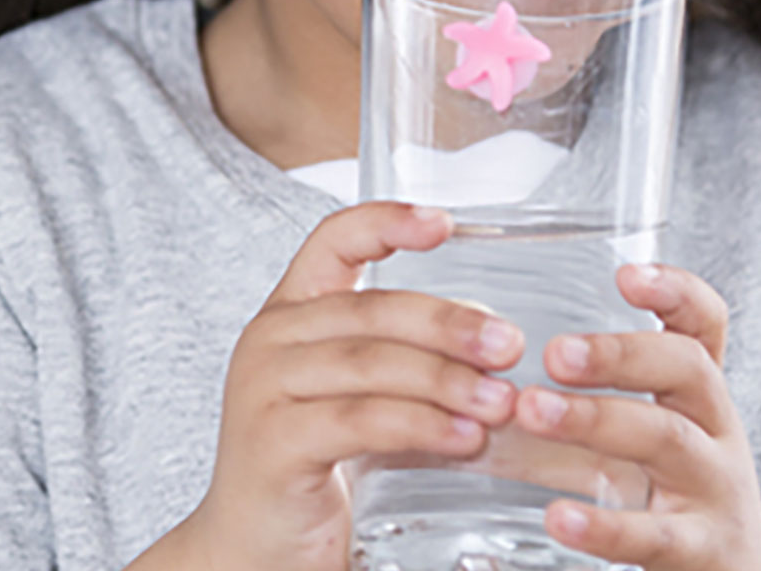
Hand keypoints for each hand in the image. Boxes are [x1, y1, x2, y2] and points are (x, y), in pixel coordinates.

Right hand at [151, 201, 527, 570]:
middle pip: (372, 308)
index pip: (333, 241)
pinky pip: (360, 420)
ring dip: (447, 379)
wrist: (251, 550)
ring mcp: (264, 389)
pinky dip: (421, 425)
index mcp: (291, 314)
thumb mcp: (360, 399)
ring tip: (501, 401)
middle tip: (509, 344)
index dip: (387, 222)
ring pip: (371, 363)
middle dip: (450, 324)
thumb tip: (499, 346)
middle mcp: (269, 340)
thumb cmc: (316, 470)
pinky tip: (464, 437)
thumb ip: (409, 365)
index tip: (445, 223)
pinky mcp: (273, 442)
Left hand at [511, 263, 760, 570]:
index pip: (705, 325)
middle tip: (554, 352)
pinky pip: (654, 534)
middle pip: (688, 369)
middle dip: (620, 352)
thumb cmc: (678, 499)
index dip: (676, 291)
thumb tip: (493, 352)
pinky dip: (604, 525)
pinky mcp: (700, 549)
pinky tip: (558, 516)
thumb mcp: (657, 432)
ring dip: (597, 418)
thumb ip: (602, 393)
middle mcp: (717, 432)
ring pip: (667, 439)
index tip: (625, 273)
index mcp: (701, 396)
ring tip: (534, 411)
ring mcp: (714, 491)